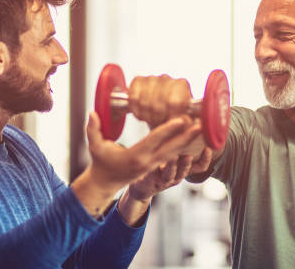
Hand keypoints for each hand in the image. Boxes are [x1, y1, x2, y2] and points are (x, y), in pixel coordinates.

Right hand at [86, 111, 200, 190]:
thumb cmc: (101, 162)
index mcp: (135, 156)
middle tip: (200, 125)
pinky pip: (172, 155)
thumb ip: (93, 129)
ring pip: (175, 152)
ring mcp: (153, 165)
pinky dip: (184, 146)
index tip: (180, 120)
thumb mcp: (95, 146)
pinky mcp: (156, 165)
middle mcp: (147, 162)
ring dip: (189, 141)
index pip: (154, 140)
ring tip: (202, 129)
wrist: (105, 182)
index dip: (168, 130)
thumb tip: (92, 113)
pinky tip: (194, 138)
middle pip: (171, 148)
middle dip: (186, 137)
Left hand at [127, 148, 212, 200]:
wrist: (144, 186)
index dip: (206, 159)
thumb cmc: (160, 168)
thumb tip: (187, 124)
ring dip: (173, 165)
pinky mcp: (153, 180)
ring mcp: (166, 179)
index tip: (208, 148)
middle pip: (187, 170)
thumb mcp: (173, 158)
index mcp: (184, 169)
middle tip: (194, 152)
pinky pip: (155, 173)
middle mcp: (178, 175)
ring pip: (173, 174)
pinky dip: (156, 167)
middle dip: (189, 161)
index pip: (200, 167)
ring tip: (174, 156)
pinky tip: (155, 159)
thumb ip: (179, 146)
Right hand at [128, 74, 191, 127]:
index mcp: (182, 84)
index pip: (173, 102)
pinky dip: (137, 111)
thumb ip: (185, 120)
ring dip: (147, 116)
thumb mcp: (184, 119)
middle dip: (158, 119)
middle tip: (160, 122)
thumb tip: (183, 120)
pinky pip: (134, 98)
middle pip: (157, 104)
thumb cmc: (175, 114)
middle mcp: (166, 78)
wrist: (162, 110)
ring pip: (144, 103)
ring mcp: (151, 78)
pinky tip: (143, 115)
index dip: (170, 116)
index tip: (170, 122)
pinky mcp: (137, 80)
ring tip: (153, 120)